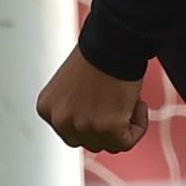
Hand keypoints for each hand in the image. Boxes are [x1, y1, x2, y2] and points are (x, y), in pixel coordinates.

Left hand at [35, 51, 151, 152]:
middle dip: (106, 126)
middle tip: (117, 102)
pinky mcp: (106, 129)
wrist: (114, 41)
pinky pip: (127, 142)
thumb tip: (91, 125)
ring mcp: (82, 127)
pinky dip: (138, 125)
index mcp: (46, 108)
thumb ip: (74, 108)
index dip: (92, 118)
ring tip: (127, 98)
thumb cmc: (98, 54)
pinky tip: (137, 103)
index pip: (71, 132)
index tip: (104, 101)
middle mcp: (59, 121)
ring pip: (109, 144)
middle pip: (88, 142)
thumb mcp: (71, 86)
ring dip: (123, 125)